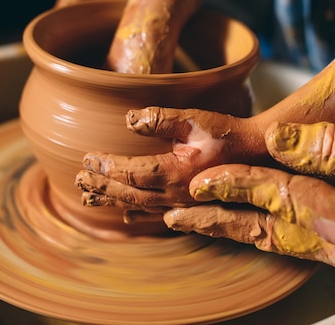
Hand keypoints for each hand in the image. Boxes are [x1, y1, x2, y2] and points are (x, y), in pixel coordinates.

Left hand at [76, 106, 265, 219]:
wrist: (255, 155)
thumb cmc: (226, 134)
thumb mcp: (196, 120)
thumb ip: (161, 119)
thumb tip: (129, 119)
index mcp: (176, 172)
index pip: (131, 172)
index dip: (106, 165)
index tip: (87, 157)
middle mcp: (176, 193)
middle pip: (129, 193)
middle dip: (101, 184)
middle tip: (79, 177)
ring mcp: (181, 203)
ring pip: (138, 206)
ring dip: (111, 200)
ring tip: (87, 196)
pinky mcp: (188, 205)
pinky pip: (155, 215)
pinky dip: (135, 214)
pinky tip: (123, 215)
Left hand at [164, 115, 334, 283]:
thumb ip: (334, 143)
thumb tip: (278, 141)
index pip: (282, 200)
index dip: (237, 185)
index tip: (198, 177)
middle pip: (271, 233)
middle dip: (219, 221)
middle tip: (173, 217)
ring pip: (281, 240)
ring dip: (236, 227)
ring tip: (192, 222)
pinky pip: (301, 239)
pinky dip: (267, 226)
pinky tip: (242, 221)